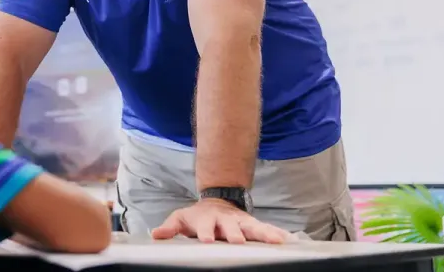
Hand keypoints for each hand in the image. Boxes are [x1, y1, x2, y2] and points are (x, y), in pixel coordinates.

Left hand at [151, 198, 290, 243]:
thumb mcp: (181, 219)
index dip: (205, 232)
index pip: (205, 226)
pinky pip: (266, 229)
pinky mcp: (253, 225)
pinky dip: (277, 233)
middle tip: (237, 241)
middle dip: (234, 233)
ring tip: (276, 241)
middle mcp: (226, 220)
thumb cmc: (197, 216)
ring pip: (253, 227)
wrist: (216, 203)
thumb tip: (156, 234)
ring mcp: (241, 222)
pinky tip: (287, 239)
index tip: (206, 240)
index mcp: (207, 219)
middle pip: (231, 226)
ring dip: (263, 233)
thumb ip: (170, 227)